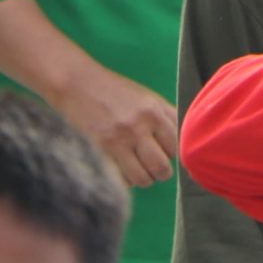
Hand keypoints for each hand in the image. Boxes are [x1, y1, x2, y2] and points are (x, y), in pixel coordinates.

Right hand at [50, 61, 178, 185]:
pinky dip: (123, 178)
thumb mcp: (145, 97)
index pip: (176, 148)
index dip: (170, 152)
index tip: (161, 149)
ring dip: (142, 177)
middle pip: (162, 168)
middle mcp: (137, 126)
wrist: (76, 83)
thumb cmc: (114, 90)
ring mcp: (118, 140)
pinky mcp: (100, 150)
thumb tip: (186, 142)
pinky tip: (120, 165)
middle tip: (152, 164)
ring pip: (143, 179)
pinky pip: (121, 180)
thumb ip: (167, 116)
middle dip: (160, 171)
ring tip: (136, 166)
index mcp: (152, 111)